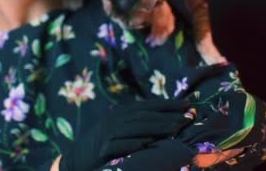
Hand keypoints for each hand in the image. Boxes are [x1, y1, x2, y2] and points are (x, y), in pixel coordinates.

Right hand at [58, 99, 192, 170]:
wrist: (75, 160)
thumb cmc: (103, 146)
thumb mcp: (120, 131)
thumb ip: (140, 125)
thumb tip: (169, 122)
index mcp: (121, 113)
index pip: (149, 106)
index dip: (169, 104)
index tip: (189, 104)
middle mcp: (115, 120)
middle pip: (145, 116)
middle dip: (168, 115)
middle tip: (189, 116)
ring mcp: (108, 134)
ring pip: (136, 128)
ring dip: (156, 128)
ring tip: (176, 129)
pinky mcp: (102, 150)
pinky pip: (120, 146)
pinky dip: (134, 144)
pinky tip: (148, 144)